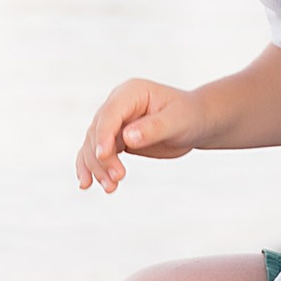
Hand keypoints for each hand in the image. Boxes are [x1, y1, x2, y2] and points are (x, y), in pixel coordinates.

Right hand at [76, 76, 208, 193]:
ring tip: (110, 188)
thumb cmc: (189, 116)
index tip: (103, 155)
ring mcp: (114, 122)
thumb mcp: (177, 121)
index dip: (103, 135)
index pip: (110, 114)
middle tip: (116, 179)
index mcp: (131, 92)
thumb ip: (153, 128)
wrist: (195, 123)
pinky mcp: (115, 139)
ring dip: (97, 167)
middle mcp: (117, 105)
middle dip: (102, 157)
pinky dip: (90, 168)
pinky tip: (86, 184)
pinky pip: (97, 153)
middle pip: (97, 131)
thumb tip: (128, 138)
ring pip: (93, 145)